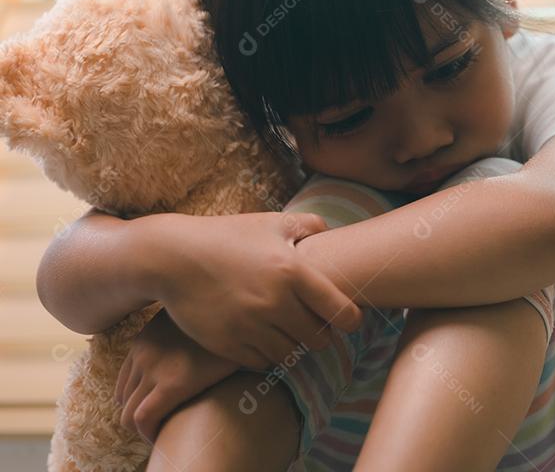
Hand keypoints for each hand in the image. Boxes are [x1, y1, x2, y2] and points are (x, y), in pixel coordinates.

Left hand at [115, 306, 238, 441]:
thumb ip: (185, 337)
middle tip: (162, 424)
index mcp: (149, 336)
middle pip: (124, 397)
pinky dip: (149, 432)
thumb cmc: (228, 322)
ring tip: (166, 432)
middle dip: (138, 416)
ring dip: (144, 426)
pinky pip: (144, 418)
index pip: (126, 378)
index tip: (155, 409)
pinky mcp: (172, 384)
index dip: (136, 399)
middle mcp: (144, 351)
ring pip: (129, 412)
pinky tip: (164, 437)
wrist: (249, 319)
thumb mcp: (197, 322)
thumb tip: (192, 355)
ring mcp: (154, 367)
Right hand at [153, 210, 362, 368]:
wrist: (172, 257)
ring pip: (291, 354)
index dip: (350, 319)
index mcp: (293, 271)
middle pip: (319, 339)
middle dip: (321, 334)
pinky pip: (262, 363)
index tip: (346, 319)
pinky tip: (263, 339)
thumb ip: (310, 225)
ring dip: (293, 347)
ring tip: (288, 333)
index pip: (343, 312)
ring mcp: (250, 326)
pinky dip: (266, 356)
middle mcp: (275, 302)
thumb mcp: (271, 223)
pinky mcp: (227, 344)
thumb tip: (332, 234)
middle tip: (313, 326)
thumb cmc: (227, 236)